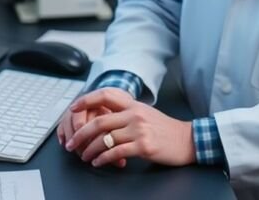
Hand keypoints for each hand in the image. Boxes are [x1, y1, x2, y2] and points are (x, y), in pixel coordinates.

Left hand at [65, 88, 195, 167]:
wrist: (187, 140)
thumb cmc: (165, 129)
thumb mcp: (145, 113)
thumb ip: (126, 112)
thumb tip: (102, 116)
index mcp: (134, 104)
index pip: (106, 95)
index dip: (86, 100)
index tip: (72, 108)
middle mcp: (135, 114)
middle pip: (100, 121)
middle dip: (80, 134)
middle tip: (71, 144)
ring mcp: (139, 130)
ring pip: (105, 139)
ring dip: (89, 150)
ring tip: (84, 157)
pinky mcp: (143, 146)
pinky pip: (116, 152)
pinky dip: (103, 159)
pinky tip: (98, 162)